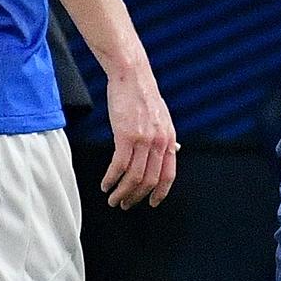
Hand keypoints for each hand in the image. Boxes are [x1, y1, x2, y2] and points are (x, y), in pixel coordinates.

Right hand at [99, 63, 179, 209]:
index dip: (160, 192)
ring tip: (112, 199)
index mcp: (169, 140)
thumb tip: (174, 150)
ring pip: (134, 177)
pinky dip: (111, 179)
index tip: (152, 203)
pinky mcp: (126, 136)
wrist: (132, 76)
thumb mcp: (163, 118)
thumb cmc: (143, 96)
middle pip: (149, 180)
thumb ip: (165, 137)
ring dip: (121, 192)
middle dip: (136, 197)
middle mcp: (159, 142)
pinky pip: (118, 166)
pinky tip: (105, 184)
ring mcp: (143, 140)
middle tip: (124, 204)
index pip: (168, 175)